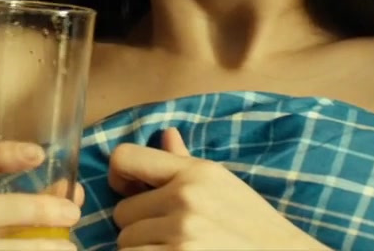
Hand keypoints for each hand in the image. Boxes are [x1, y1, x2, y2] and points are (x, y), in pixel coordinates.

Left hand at [108, 128, 325, 250]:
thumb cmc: (255, 229)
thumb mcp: (224, 186)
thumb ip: (185, 163)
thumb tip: (166, 134)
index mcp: (197, 173)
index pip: (124, 157)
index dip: (118, 177)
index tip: (130, 192)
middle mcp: (186, 198)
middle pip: (122, 212)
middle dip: (140, 226)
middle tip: (171, 236)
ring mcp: (182, 233)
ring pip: (125, 243)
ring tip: (177, 249)